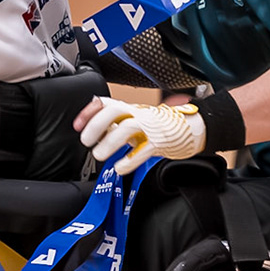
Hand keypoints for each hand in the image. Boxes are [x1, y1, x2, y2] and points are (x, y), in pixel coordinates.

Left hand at [75, 95, 203, 172]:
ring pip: (127, 128)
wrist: (192, 128)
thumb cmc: (160, 127)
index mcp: (130, 109)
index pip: (106, 103)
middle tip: (86, 141)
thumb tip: (92, 132)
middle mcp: (138, 115)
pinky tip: (119, 167)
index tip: (77, 126)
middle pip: (115, 110)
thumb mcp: (135, 122)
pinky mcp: (161, 142)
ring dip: (110, 142)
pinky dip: (129, 160)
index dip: (89, 112)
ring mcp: (150, 127)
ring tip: (99, 154)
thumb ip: (115, 126)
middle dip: (96, 124)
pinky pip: (144, 150)